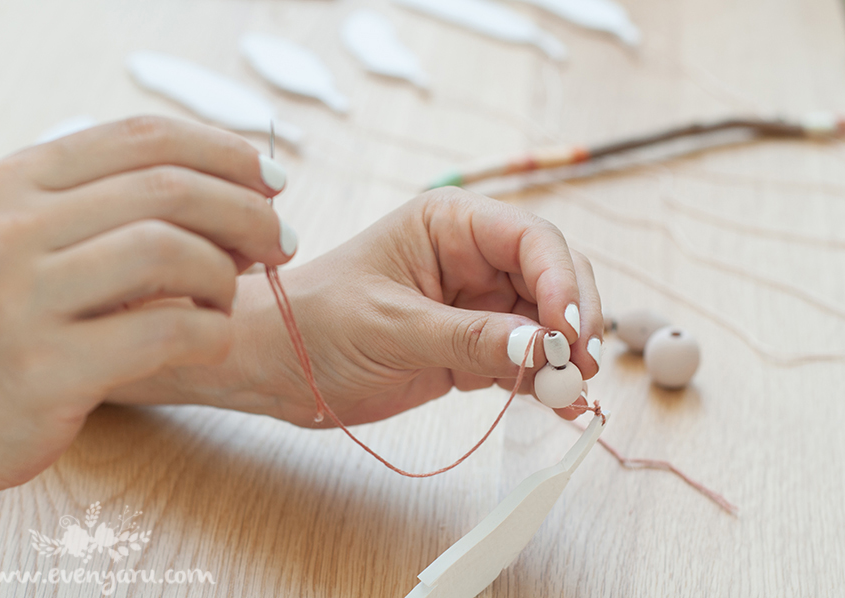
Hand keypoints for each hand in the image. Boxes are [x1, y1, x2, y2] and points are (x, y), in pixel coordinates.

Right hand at [0, 116, 294, 505]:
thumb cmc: (29, 322)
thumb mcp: (54, 244)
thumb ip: (128, 208)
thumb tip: (250, 193)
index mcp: (19, 181)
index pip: (145, 137)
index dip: (225, 153)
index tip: (273, 182)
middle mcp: (12, 227)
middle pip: (168, 189)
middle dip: (248, 213)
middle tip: (282, 244)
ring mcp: (22, 297)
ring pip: (169, 251)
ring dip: (225, 275)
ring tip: (228, 298)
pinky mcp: (46, 367)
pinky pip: (166, 331)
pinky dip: (212, 332)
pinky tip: (213, 340)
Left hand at [112, 188, 601, 426]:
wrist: (277, 365)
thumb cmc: (317, 324)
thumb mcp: (392, 326)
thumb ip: (470, 337)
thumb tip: (544, 346)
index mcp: (450, 225)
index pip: (529, 239)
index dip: (561, 279)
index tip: (569, 328)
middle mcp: (471, 258)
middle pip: (551, 276)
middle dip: (572, 318)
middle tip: (577, 365)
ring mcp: (475, 304)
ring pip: (545, 320)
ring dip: (564, 353)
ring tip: (571, 391)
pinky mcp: (471, 345)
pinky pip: (523, 358)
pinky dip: (543, 379)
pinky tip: (559, 403)